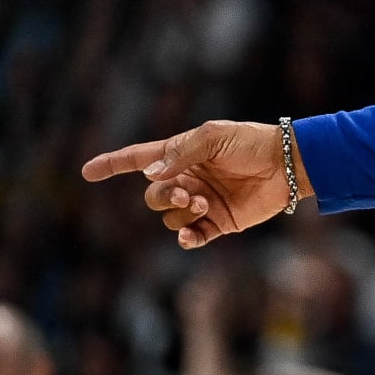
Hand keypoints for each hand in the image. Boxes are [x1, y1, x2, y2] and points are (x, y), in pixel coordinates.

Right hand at [82, 120, 309, 248]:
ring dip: (178, 214)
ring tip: (202, 204)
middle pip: (152, 197)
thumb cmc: (252, 142)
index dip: (112, 165)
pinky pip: (190, 237)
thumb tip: (151, 175)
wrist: (288, 164)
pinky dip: (185, 238)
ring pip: (169, 218)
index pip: (138, 160)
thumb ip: (181, 153)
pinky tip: (189, 234)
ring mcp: (201, 203)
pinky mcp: (219, 223)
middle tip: (185, 193)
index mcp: (181, 156)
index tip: (87, 172)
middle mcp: (187, 180)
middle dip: (161, 197)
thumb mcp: (214, 137)